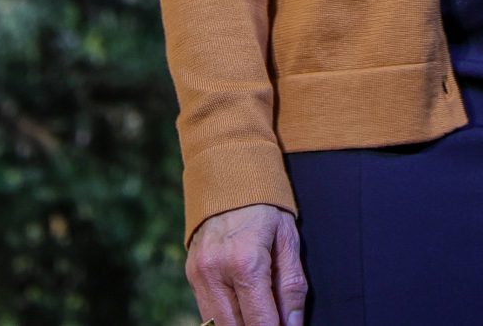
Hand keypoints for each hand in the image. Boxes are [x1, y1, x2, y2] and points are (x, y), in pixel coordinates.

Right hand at [185, 202, 307, 325]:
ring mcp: (198, 274)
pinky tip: (244, 307)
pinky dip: (227, 317)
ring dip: (240, 325)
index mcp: (245, 262)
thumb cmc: (265, 204)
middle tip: (275, 322)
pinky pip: (208, 311)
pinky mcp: (191, 274)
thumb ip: (291, 287)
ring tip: (260, 314)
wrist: (229, 172)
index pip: (261, 323)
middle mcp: (215, 271)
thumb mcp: (288, 240)